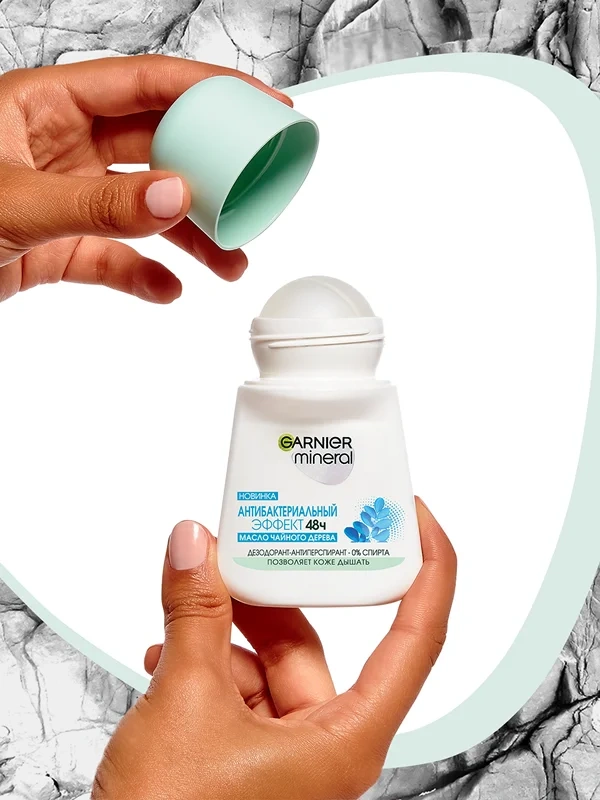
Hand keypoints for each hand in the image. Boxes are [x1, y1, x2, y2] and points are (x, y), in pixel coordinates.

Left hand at [0, 56, 290, 302]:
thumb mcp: (16, 200)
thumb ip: (100, 201)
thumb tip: (174, 196)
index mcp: (46, 104)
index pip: (146, 84)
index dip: (211, 90)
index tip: (263, 107)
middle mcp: (61, 146)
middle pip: (157, 148)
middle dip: (210, 176)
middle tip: (252, 196)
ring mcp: (65, 197)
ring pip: (144, 209)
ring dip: (189, 236)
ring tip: (227, 261)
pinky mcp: (59, 247)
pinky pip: (115, 257)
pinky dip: (143, 275)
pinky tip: (165, 289)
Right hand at [92, 498, 455, 799]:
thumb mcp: (184, 701)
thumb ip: (195, 615)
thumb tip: (194, 546)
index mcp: (346, 739)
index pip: (418, 639)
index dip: (429, 568)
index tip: (415, 515)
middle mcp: (325, 747)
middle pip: (314, 643)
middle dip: (271, 592)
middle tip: (248, 545)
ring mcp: (283, 756)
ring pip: (268, 666)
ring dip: (225, 628)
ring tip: (192, 593)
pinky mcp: (245, 762)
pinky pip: (237, 692)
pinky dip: (205, 664)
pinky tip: (168, 647)